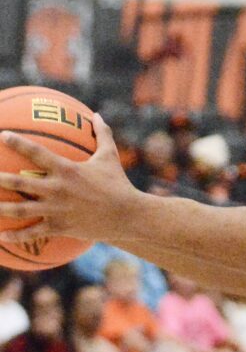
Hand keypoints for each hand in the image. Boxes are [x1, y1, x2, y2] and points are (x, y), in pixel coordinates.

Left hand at [0, 115, 139, 244]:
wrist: (126, 214)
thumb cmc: (118, 183)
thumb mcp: (110, 156)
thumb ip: (102, 134)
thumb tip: (97, 115)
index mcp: (67, 169)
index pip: (36, 153)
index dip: (17, 143)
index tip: (2, 135)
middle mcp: (57, 189)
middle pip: (19, 183)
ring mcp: (55, 209)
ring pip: (19, 210)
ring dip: (0, 208)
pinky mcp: (58, 226)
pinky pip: (31, 232)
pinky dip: (14, 235)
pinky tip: (1, 236)